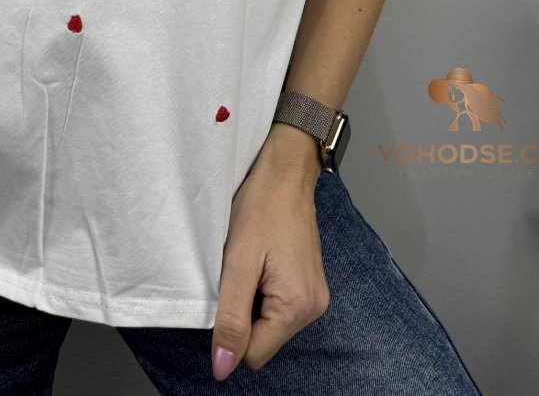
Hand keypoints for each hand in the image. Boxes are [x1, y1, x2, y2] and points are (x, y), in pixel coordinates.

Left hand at [211, 150, 329, 379]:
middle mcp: (314, 307)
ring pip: (268, 323)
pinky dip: (263, 290)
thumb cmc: (262, 206)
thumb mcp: (238, 263)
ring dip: (252, 299)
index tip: (229, 288)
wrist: (285, 170)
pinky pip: (278, 305)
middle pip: (263, 339)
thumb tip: (223, 368)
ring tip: (252, 262)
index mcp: (298, 307)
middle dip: (243, 312)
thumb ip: (231, 318)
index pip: (253, 354)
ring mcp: (314, 295)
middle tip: (241, 270)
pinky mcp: (309, 284)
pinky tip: (261, 261)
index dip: (231, 327)